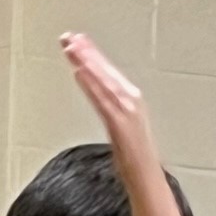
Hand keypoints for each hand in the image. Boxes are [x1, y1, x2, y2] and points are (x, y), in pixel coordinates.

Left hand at [61, 32, 158, 176]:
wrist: (147, 179)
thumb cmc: (135, 158)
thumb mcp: (122, 127)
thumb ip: (112, 110)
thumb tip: (100, 99)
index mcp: (131, 99)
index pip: (108, 72)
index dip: (92, 55)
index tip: (77, 41)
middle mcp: (131, 100)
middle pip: (104, 71)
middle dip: (86, 52)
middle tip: (69, 37)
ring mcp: (127, 111)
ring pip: (103, 81)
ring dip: (87, 62)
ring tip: (72, 47)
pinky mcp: (119, 123)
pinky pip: (102, 100)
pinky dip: (91, 84)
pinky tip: (79, 72)